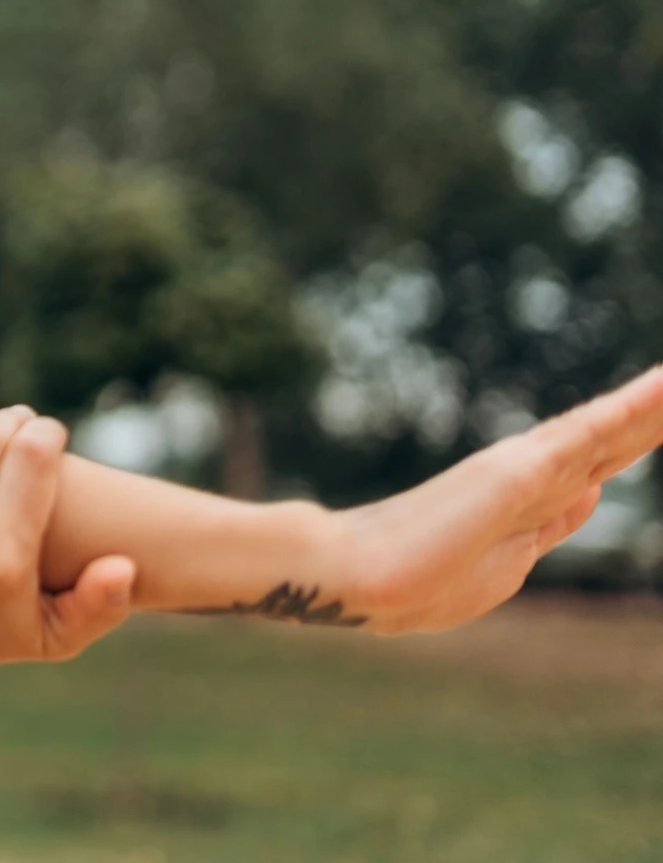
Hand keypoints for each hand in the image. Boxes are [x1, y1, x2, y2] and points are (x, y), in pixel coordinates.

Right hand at [333, 365, 662, 633]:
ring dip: (655, 403)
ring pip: (613, 428)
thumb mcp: (506, 565)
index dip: (634, 440)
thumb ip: (551, 527)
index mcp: (530, 504)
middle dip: (654, 416)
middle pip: (613, 441)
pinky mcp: (520, 469)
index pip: (596, 466)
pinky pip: (594, 432)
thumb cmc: (415, 585)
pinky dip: (635, 407)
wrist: (356, 576)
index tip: (662, 415)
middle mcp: (534, 476)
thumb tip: (591, 491)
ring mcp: (528, 469)